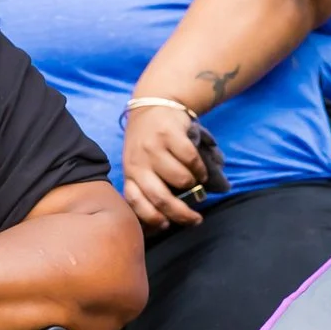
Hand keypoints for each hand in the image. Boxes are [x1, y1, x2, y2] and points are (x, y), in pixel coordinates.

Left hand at [122, 101, 206, 231]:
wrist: (154, 104)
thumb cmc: (149, 142)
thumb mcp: (139, 163)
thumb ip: (148, 185)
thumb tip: (165, 219)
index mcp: (130, 172)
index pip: (135, 201)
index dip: (151, 218)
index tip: (167, 225)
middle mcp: (138, 162)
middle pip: (160, 198)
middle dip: (181, 214)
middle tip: (195, 219)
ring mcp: (154, 147)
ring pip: (180, 179)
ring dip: (193, 185)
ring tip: (197, 183)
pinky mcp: (170, 133)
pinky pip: (190, 159)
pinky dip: (200, 168)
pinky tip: (200, 170)